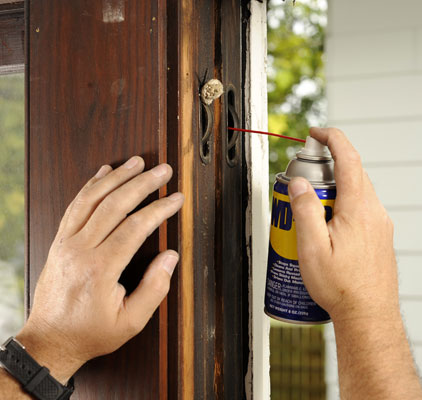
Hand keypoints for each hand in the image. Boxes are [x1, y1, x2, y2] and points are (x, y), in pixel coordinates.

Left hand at [16, 156, 182, 383]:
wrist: (50, 340)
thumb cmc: (90, 333)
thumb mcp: (131, 321)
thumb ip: (154, 288)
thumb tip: (170, 257)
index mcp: (100, 269)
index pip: (135, 227)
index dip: (159, 209)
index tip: (176, 198)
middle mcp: (80, 250)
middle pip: (114, 205)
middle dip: (142, 183)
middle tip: (163, 170)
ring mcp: (66, 243)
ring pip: (91, 199)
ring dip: (116, 177)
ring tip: (137, 162)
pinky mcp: (59, 242)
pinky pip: (74, 206)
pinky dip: (90, 186)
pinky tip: (103, 173)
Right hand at [288, 128, 421, 398]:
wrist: (370, 315)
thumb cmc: (342, 287)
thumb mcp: (312, 248)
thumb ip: (305, 210)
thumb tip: (299, 183)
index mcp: (358, 208)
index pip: (348, 158)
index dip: (332, 138)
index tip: (316, 133)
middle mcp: (375, 212)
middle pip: (352, 173)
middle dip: (327, 167)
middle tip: (304, 179)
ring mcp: (381, 224)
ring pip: (358, 192)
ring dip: (335, 189)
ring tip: (312, 211)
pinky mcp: (381, 236)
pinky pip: (362, 209)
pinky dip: (344, 205)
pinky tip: (329, 229)